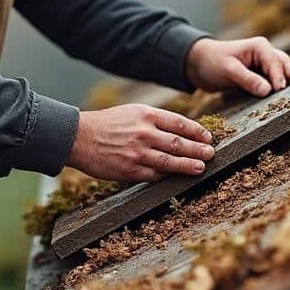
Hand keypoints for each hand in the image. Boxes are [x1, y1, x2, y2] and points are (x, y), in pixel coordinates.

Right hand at [65, 103, 215, 181]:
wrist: (78, 137)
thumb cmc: (107, 123)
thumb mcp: (132, 112)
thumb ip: (155, 120)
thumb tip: (180, 130)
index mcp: (146, 115)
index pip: (179, 123)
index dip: (197, 131)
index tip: (208, 137)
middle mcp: (143, 133)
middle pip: (178, 143)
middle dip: (198, 149)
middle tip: (211, 153)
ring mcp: (137, 153)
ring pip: (169, 161)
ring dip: (188, 165)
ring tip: (201, 167)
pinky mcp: (129, 170)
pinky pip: (154, 175)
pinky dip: (167, 176)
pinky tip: (177, 177)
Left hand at [184, 36, 289, 96]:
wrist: (200, 64)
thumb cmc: (213, 63)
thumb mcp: (229, 71)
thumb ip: (248, 80)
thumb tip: (267, 91)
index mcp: (260, 47)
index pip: (275, 62)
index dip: (279, 77)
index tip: (280, 90)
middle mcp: (267, 53)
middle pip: (286, 66)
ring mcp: (266, 65)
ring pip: (284, 73)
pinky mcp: (263, 75)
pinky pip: (277, 81)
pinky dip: (282, 88)